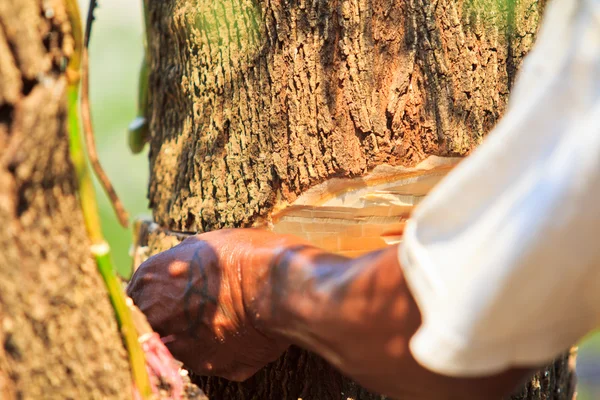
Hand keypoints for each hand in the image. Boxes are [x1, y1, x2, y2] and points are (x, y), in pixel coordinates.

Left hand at [126, 228, 304, 380]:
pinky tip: (239, 332)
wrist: (275, 284)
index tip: (169, 296)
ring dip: (194, 337)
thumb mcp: (202, 244)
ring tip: (222, 319)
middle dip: (170, 319)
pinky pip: (211, 360)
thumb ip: (176, 263)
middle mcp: (158, 319)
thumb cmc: (241, 254)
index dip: (153, 297)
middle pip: (152, 326)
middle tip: (197, 309)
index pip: (133, 298)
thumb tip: (174, 271)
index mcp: (149, 284)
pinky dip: (221, 349)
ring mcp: (183, 348)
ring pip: (180, 347)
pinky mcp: (211, 368)